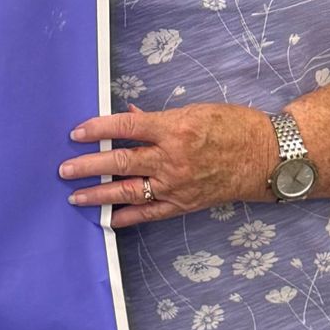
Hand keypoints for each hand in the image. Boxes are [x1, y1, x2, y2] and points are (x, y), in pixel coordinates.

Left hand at [59, 104, 277, 225]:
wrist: (266, 157)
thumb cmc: (233, 126)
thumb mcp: (196, 111)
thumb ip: (159, 117)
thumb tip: (130, 114)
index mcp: (174, 128)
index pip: (126, 126)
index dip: (98, 129)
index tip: (76, 132)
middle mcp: (172, 158)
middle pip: (120, 161)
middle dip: (88, 165)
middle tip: (63, 169)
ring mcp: (177, 184)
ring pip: (129, 190)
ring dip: (99, 194)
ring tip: (75, 196)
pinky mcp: (184, 203)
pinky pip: (150, 212)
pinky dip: (128, 217)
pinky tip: (109, 219)